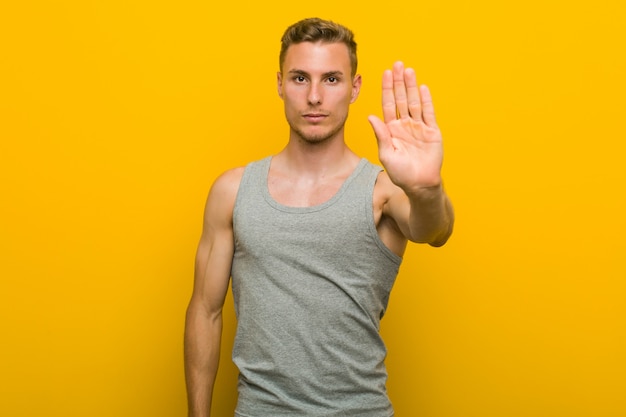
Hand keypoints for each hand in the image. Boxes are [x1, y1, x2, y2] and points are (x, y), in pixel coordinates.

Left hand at [368, 61, 442, 192]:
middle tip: (398, 64)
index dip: (387, 89)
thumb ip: (380, 134)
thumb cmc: (401, 173)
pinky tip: (423, 88)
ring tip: (409, 70)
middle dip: (399, 82)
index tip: (385, 73)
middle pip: (401, 98)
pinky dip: (426, 100)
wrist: (420, 184)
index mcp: (391, 129)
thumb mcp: (386, 154)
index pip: (388, 104)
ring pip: (414, 102)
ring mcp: (418, 127)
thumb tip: (370, 116)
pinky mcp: (432, 131)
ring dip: (411, 86)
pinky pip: (429, 113)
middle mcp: (404, 125)